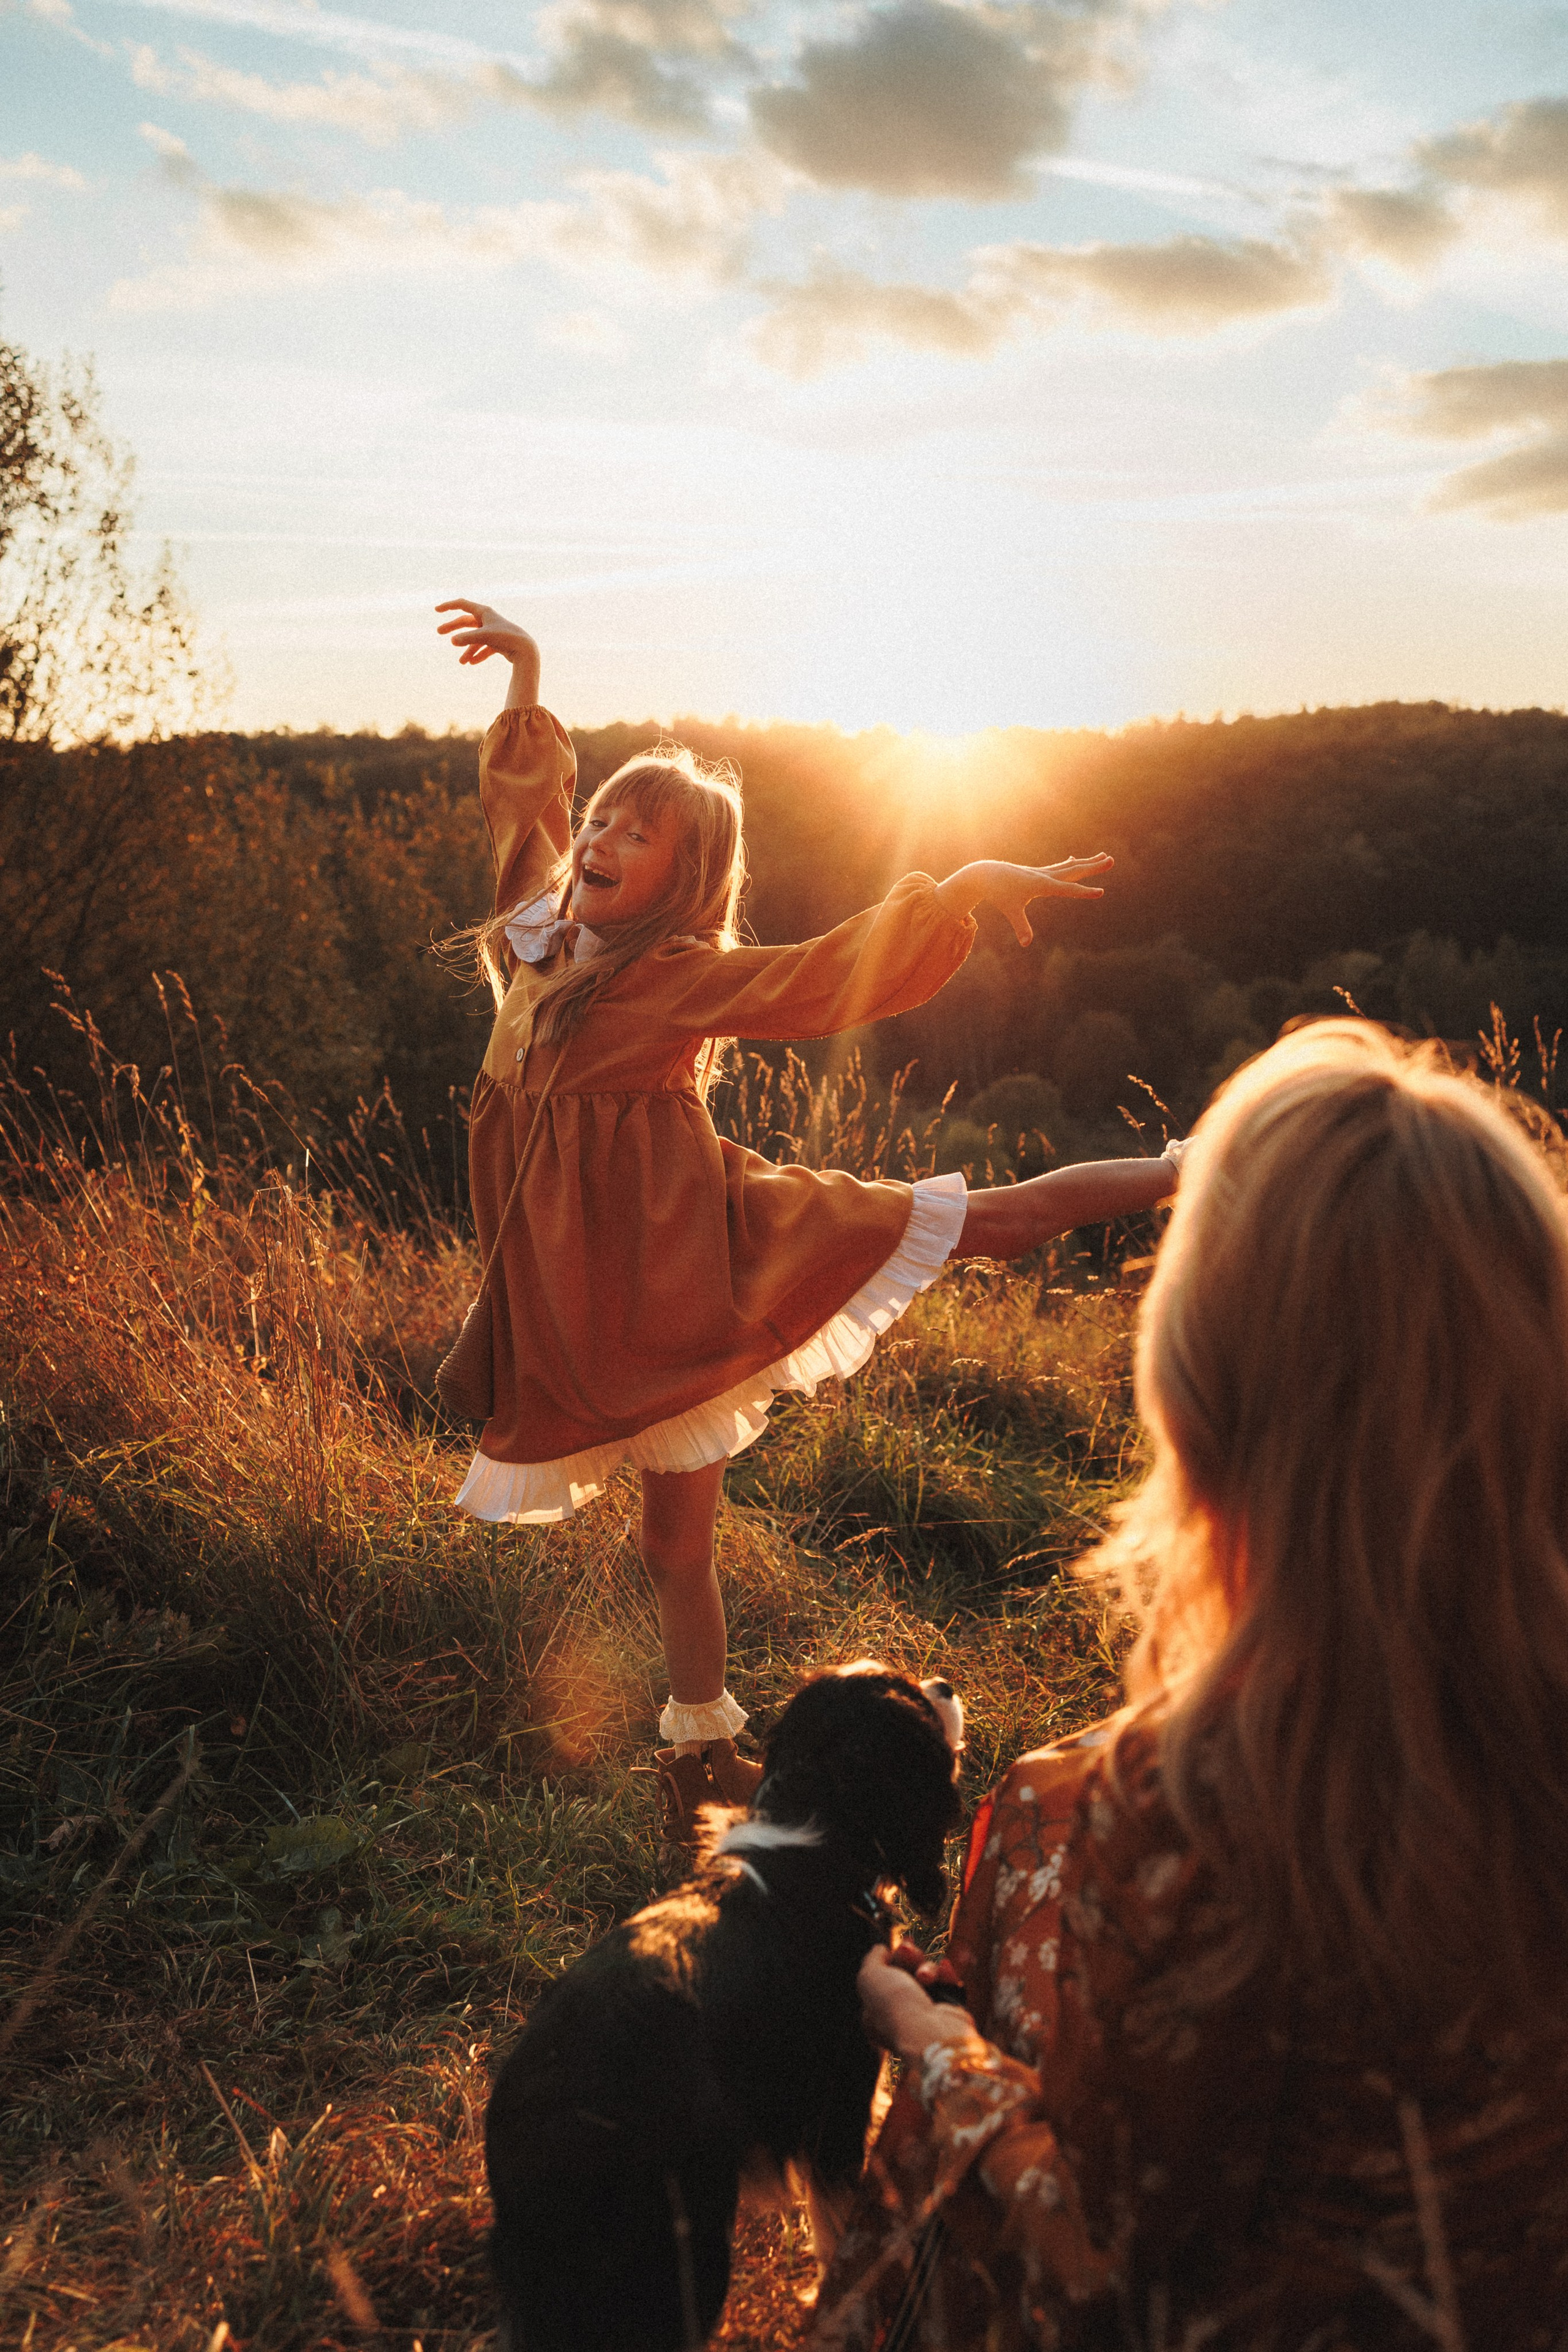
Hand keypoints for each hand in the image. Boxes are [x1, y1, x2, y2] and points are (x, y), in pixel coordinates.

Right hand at [435, 601, 540, 702]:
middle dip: (452, 627)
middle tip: (439, 631)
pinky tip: (472, 663)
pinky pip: (484, 648)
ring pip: (475, 639)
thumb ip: (467, 638)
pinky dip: (478, 655)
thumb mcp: (484, 637)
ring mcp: (493, 631)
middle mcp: (488, 620)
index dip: (449, 606)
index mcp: (484, 612)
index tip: (437, 610)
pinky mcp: (498, 643)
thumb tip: (452, 641)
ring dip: (467, 650)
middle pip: (466, 621)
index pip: (462, 604)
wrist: (526, 649)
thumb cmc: (506, 638)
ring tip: (461, 662)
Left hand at [858, 1943, 977, 2060]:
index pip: (883, 1978)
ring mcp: (925, 2014)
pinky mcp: (947, 2012)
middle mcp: (900, 2014)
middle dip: (909, 1958)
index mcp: (875, 2012)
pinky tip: (945, 1967)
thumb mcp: (869, 1977)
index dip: (890, 1959)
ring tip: (925, 1976)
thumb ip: (872, 1959)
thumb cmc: (895, 2006)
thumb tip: (881, 1950)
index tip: (899, 1946)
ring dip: (927, 1968)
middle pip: (906, 1973)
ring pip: (928, 1976)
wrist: (930, 2032)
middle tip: (908, 1951)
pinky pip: (947, 1985)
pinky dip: (945, 1975)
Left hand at [935, 855, 1111, 944]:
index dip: (1084, 892)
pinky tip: (1075, 858)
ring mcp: (1043, 872)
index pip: (1068, 889)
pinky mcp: (1039, 872)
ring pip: (1070, 866)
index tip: (1101, 892)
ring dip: (1087, 862)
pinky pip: (1060, 867)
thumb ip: (1021, 926)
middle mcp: (1045, 875)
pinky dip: (1071, 864)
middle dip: (1094, 867)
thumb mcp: (1010, 910)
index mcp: (1041, 884)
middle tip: (1112, 860)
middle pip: (1074, 871)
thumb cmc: (998, 893)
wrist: (985, 874)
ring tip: (1104, 856)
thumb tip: (1026, 944)